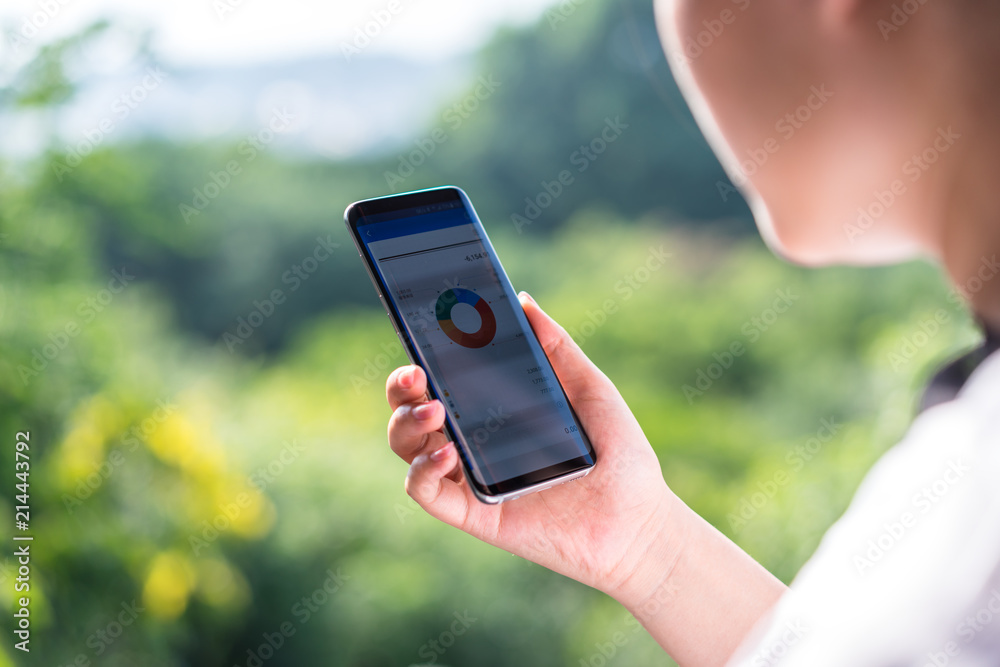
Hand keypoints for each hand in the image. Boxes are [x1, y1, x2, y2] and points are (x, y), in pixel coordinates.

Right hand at [386, 291, 679, 599]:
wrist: (639, 520)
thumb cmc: (620, 455)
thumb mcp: (590, 389)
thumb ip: (556, 347)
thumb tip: (523, 301)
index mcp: (492, 410)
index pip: (441, 379)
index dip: (420, 357)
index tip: (419, 332)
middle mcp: (472, 442)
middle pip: (411, 411)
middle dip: (401, 388)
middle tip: (416, 374)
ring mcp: (470, 478)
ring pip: (408, 448)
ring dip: (407, 424)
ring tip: (434, 409)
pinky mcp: (474, 513)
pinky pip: (425, 492)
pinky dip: (422, 470)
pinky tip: (447, 453)